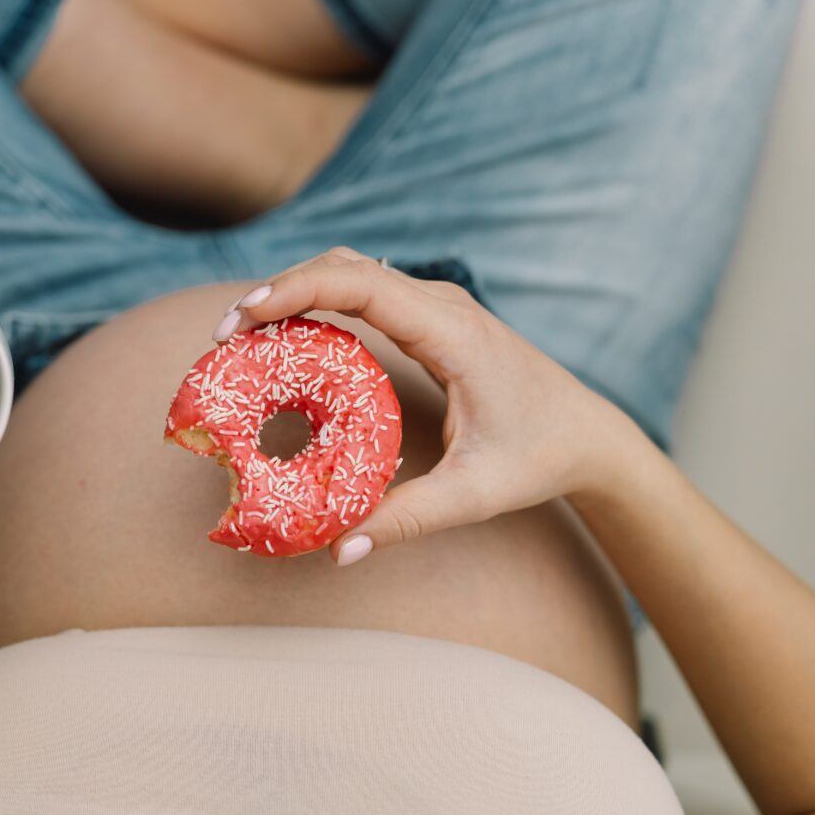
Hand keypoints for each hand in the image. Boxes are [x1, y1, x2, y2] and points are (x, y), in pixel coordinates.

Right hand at [213, 248, 648, 563]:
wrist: (590, 434)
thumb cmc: (539, 458)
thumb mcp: (475, 494)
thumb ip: (407, 519)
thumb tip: (338, 549)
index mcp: (452, 332)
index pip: (360, 283)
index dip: (294, 289)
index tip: (242, 317)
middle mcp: (443, 305)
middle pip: (344, 265)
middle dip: (279, 289)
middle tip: (224, 335)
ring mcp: (438, 305)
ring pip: (352, 270)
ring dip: (296, 290)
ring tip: (243, 333)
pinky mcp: (433, 317)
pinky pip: (366, 291)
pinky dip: (320, 301)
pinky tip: (288, 336)